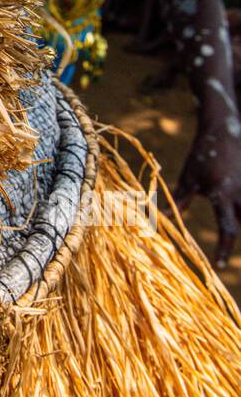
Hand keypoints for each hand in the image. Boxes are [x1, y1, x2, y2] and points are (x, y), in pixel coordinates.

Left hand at [175, 129, 240, 269]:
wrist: (223, 129)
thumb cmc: (202, 155)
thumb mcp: (189, 178)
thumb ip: (181, 200)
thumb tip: (162, 220)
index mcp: (223, 195)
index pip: (228, 229)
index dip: (224, 250)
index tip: (218, 267)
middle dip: (235, 238)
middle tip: (224, 253)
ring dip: (239, 220)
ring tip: (229, 222)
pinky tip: (237, 213)